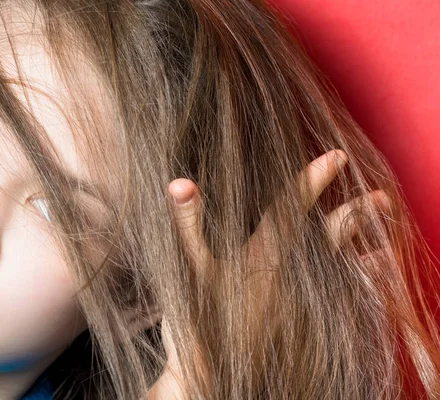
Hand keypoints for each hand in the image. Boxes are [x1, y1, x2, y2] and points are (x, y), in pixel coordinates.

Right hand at [147, 149, 391, 398]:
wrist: (214, 371)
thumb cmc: (200, 317)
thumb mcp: (189, 265)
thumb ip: (187, 221)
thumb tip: (179, 182)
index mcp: (264, 254)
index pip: (293, 207)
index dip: (314, 178)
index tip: (337, 157)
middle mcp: (290, 273)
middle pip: (331, 235)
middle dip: (356, 213)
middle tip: (379, 197)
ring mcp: (301, 299)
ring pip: (344, 266)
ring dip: (366, 247)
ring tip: (387, 237)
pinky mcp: (305, 321)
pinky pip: (345, 299)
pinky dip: (363, 283)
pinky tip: (372, 276)